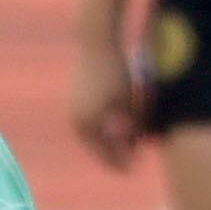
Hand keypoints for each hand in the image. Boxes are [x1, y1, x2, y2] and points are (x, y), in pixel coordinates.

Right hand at [68, 42, 142, 171]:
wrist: (95, 42)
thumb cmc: (117, 71)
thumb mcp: (130, 101)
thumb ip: (133, 126)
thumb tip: (137, 143)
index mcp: (88, 125)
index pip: (107, 154)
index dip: (123, 162)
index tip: (137, 167)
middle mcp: (76, 121)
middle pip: (97, 147)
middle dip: (114, 153)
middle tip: (132, 158)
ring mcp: (73, 109)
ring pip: (92, 135)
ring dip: (107, 140)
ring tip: (126, 141)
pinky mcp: (74, 99)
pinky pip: (89, 122)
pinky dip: (101, 127)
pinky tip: (115, 124)